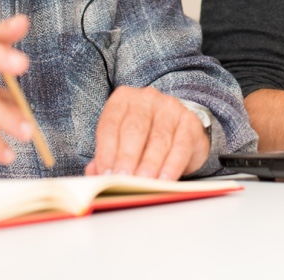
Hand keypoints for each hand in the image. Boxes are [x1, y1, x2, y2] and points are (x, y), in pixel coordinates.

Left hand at [84, 86, 210, 179]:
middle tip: (123, 179)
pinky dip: (171, 166)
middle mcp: (146, 98)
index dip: (106, 151)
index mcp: (123, 99)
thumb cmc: (143, 137)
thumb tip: (94, 172)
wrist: (179, 128)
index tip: (106, 174)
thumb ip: (106, 156)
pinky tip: (164, 181)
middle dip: (127, 158)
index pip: (110, 125)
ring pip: (158, 139)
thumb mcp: (121, 141)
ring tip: (143, 184)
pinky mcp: (189, 122)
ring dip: (149, 165)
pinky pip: (180, 146)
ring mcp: (170, 108)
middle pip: (134, 130)